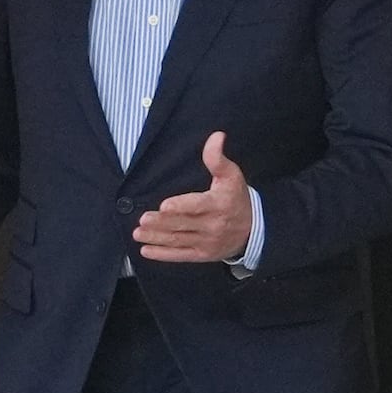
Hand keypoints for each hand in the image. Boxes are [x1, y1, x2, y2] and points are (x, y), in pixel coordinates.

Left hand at [134, 131, 253, 263]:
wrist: (253, 231)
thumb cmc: (236, 198)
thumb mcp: (231, 175)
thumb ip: (218, 158)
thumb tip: (216, 136)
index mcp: (219, 205)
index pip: (198, 206)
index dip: (181, 206)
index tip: (164, 206)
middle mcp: (213, 226)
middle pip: (183, 224)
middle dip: (162, 223)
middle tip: (143, 219)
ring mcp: (206, 243)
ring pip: (178, 240)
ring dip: (157, 238)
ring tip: (138, 233)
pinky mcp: (201, 255)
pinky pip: (180, 255)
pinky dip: (162, 255)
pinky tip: (146, 250)